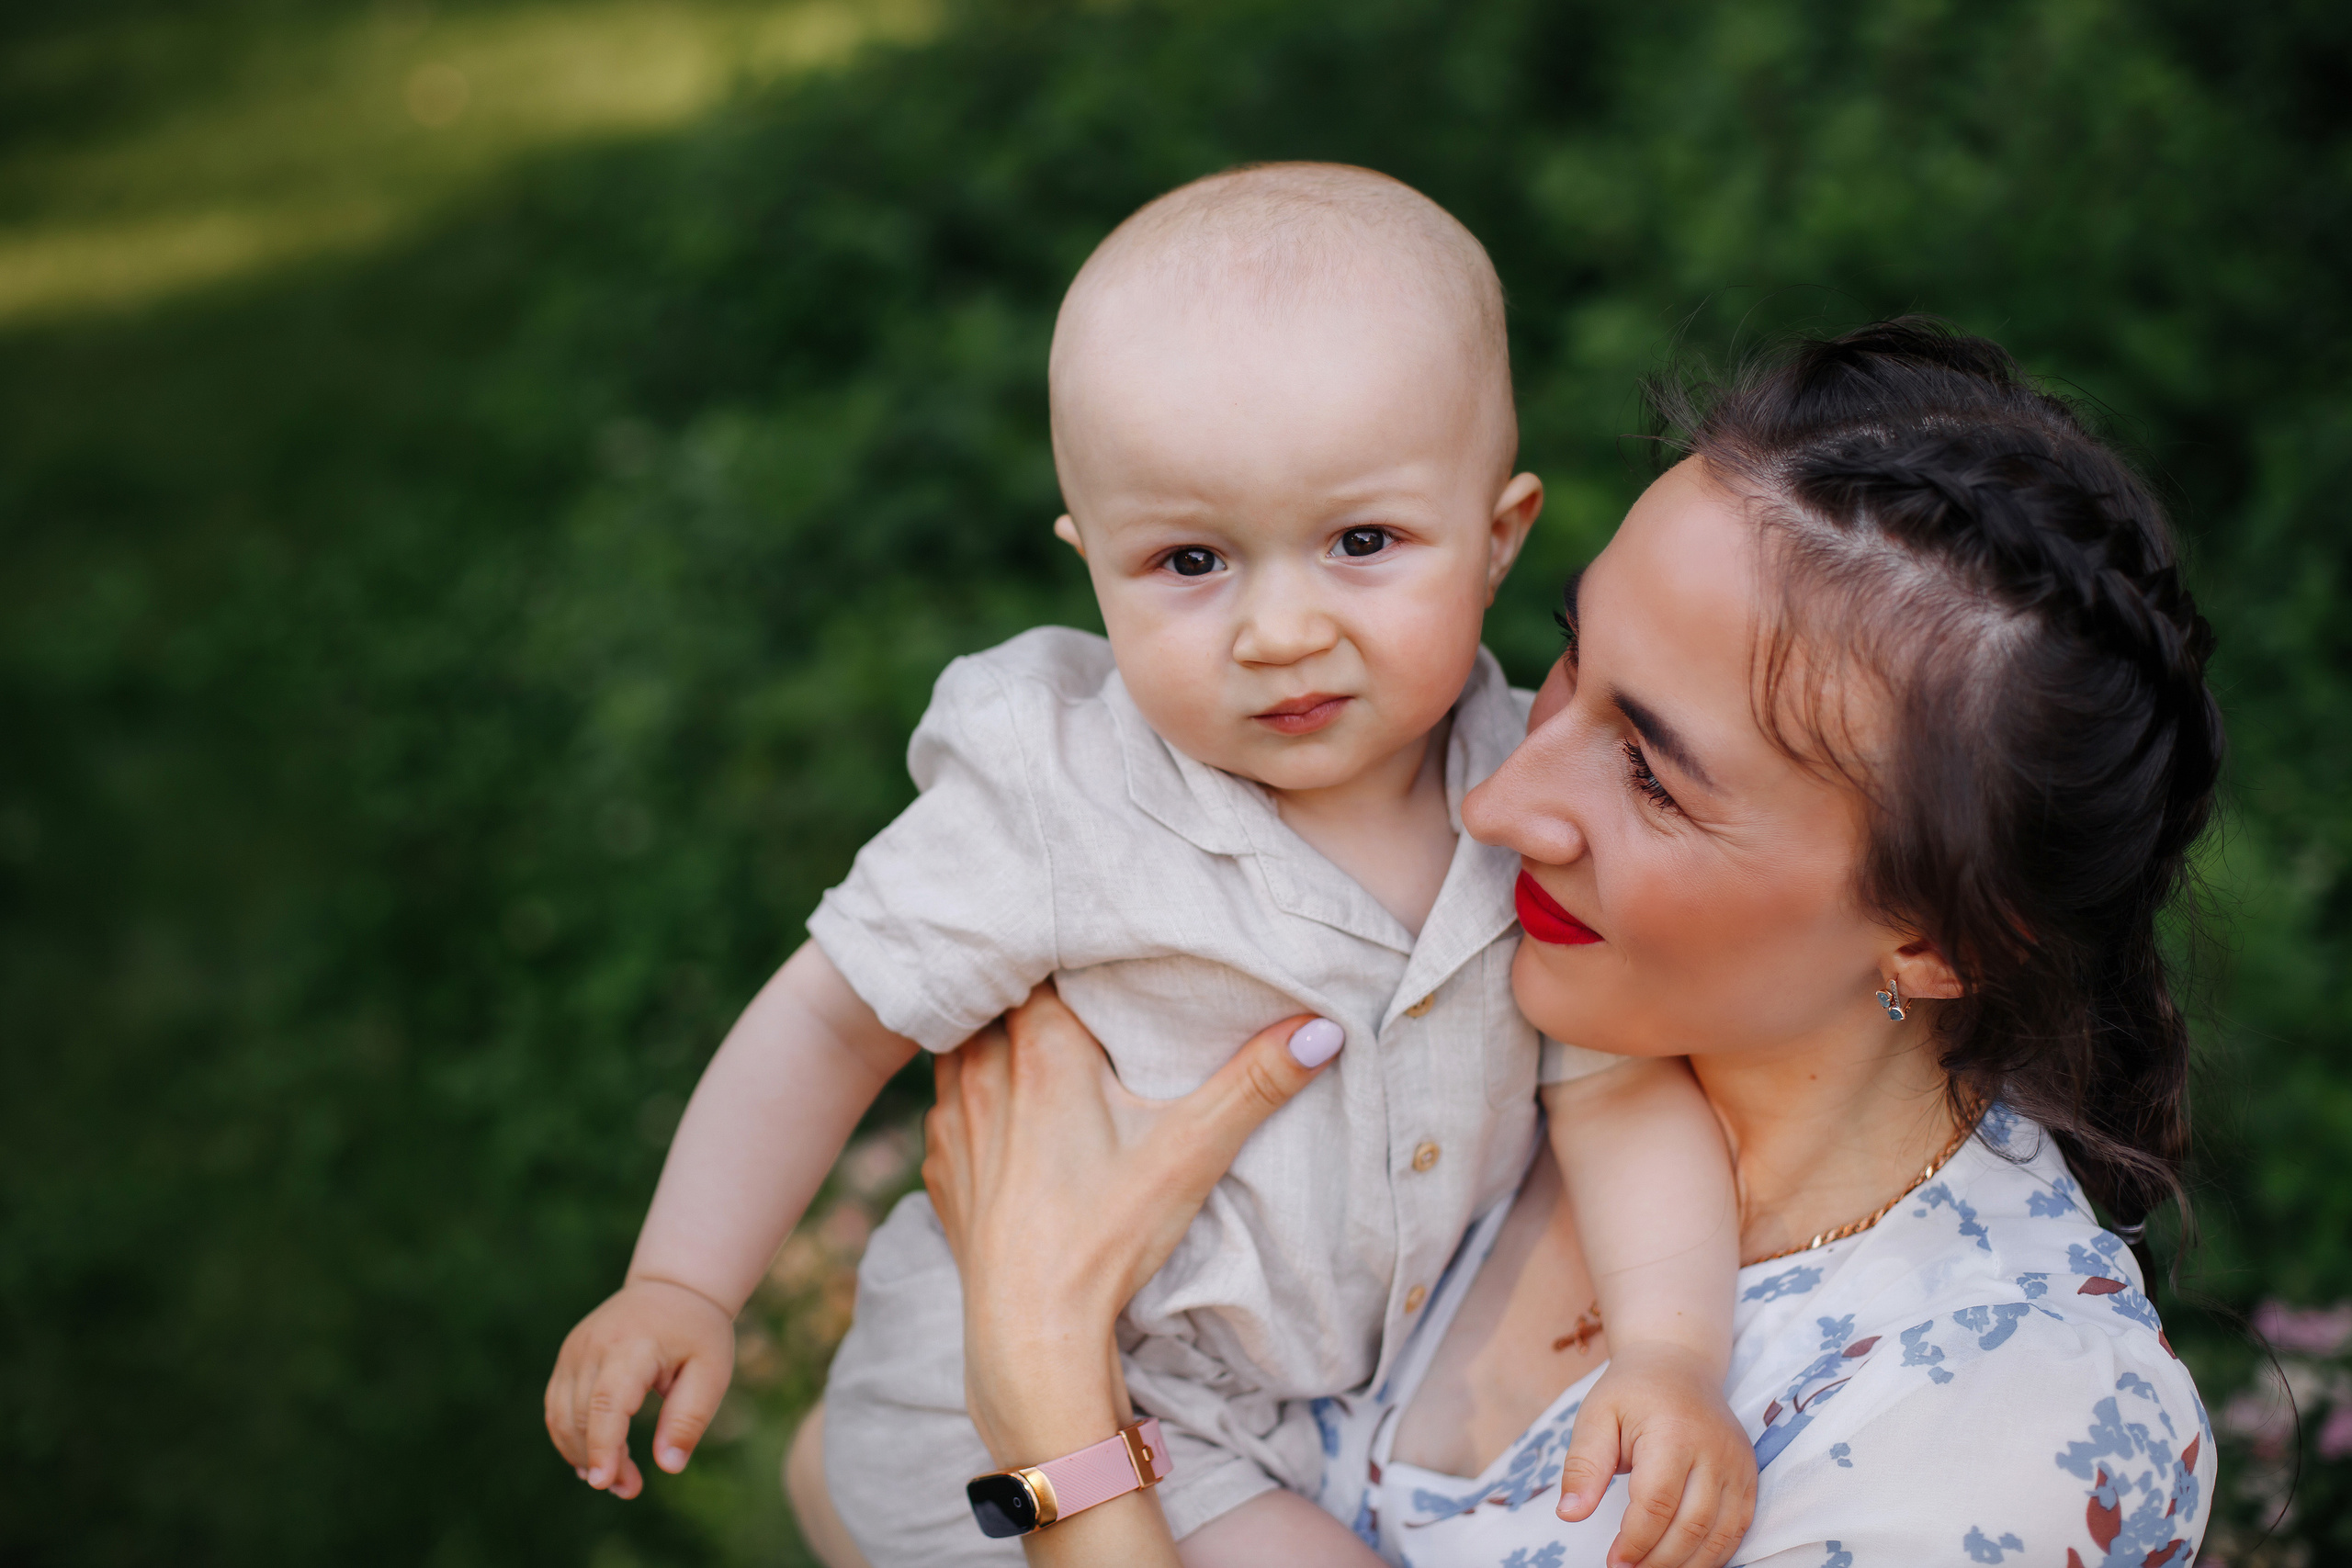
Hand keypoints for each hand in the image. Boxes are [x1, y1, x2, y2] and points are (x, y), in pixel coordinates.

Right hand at [545, 1276, 735, 1497]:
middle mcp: (595, 1345)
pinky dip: (570, 1437)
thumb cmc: (697, 1333)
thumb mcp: (711, 1372)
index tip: (606, 1483)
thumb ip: (688, 1418)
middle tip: (630, 1488)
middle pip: (582, 1416)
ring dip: (581, 1455)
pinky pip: (557, 1406)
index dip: (603, 1446)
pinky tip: (592, 1460)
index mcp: (634, 1345)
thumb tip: (669, 1466)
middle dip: (600, 1461)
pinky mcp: (568, 1357)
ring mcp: (575, 1349)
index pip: (607, 1402)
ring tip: (616, 1479)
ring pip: (562, 1415)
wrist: (672, 1287)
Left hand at [923, 984, 1341, 1466]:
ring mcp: (952, 1120)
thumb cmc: (1107, 1235)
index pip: (1038, 962)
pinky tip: (1002, 1114)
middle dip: (1029, 989)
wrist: (1031, 1331)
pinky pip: (947, 1105)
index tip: (1091, 949)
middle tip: (1070, 986)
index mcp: (1041, 1049)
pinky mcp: (940, 1166)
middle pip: (998, 999)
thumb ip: (1255, 1082)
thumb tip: (1322, 1030)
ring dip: (992, 1038)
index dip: (1063, 951)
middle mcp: (984, 1071)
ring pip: (962, 1046)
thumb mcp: (1192, 1151)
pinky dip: (971, 1096)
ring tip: (1031, 1039)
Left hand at [1555, 1340, 1755, 1567]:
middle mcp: (1714, 1449)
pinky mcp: (1748, 1475)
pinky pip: (1738, 1528)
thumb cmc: (1630, 1393)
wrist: (1677, 1364)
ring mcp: (1737, 1464)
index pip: (1657, 1503)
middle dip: (1659, 1560)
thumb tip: (1569, 1513)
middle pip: (1692, 1525)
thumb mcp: (1595, 1417)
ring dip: (1688, 1564)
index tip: (1614, 1561)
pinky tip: (1685, 1562)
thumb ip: (1583, 1466)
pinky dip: (1714, 1553)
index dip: (1636, 1540)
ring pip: (1721, 1534)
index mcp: (1672, 1432)